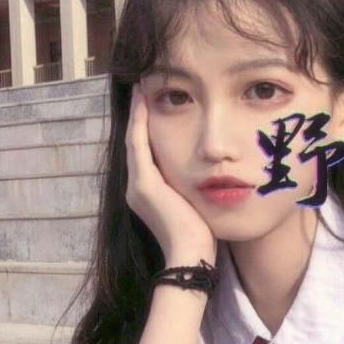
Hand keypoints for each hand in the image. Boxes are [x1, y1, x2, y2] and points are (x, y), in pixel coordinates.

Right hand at [124, 83, 217, 264]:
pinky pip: (139, 144)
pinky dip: (140, 122)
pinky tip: (144, 102)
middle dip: (139, 116)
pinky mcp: (144, 184)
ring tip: (140, 89)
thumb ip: (192, 185)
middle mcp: (136, 186)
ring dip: (137, 113)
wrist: (191, 254)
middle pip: (135, 143)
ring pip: (134, 140)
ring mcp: (137, 185)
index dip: (144, 127)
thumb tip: (209, 171)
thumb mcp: (194, 202)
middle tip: (141, 89)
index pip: (144, 152)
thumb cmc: (199, 233)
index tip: (150, 103)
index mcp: (148, 192)